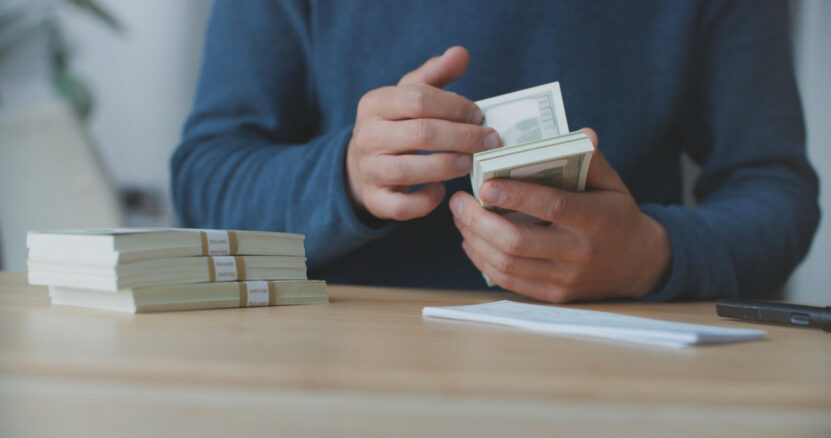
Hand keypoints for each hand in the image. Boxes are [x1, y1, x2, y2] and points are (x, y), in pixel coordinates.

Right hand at [346, 46, 499, 220]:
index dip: (456, 106)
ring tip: (470, 162)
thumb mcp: (408, 95)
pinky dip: (426, 200)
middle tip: (490, 141)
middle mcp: (367, 136)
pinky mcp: (375, 200)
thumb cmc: (396, 126)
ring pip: (410, 170)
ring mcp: (369, 170)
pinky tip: (442, 190)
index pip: (419, 98)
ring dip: (448, 166)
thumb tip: (461, 53)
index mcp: (375, 103)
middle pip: (421, 133)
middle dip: (463, 137)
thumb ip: (435, 75)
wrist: (360, 166)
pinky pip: (402, 206)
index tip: (479, 114)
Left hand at [450, 128, 671, 302]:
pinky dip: (483, 261)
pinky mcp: (553, 295)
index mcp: (596, 219)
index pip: (552, 207)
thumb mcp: (613, 184)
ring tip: (460, 217)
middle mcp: (579, 253)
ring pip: (507, 263)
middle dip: (479, 220)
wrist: (640, 265)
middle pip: (518, 242)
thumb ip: (592, 159)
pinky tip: (472, 241)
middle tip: (459, 200)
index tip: (484, 184)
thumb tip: (580, 132)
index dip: (516, 196)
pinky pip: (509, 281)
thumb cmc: (617, 215)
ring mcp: (565, 279)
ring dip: (475, 239)